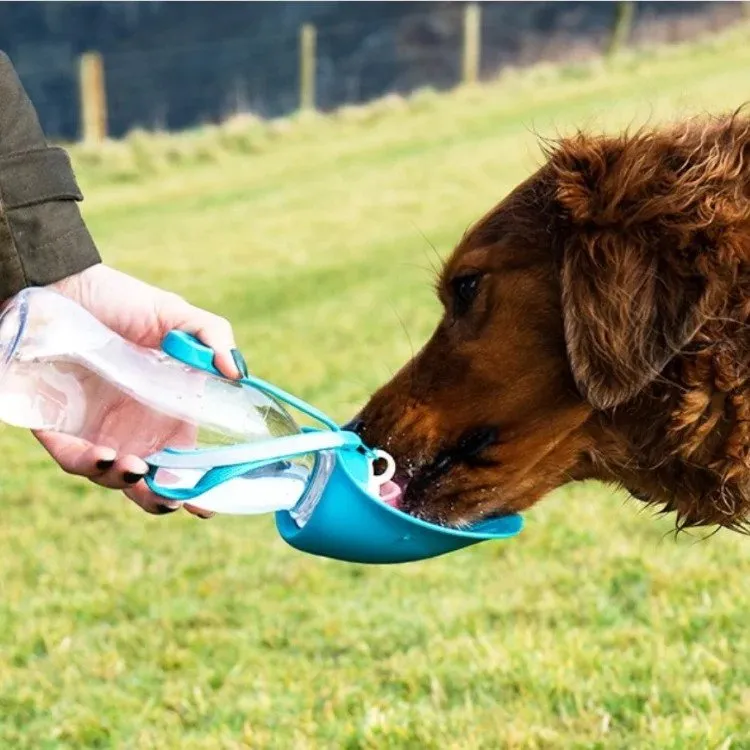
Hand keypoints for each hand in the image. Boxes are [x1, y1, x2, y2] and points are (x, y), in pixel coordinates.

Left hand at [32, 263, 244, 517]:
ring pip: (112, 477)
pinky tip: (106, 456)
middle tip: (174, 498)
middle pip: (151, 482)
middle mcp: (135, 428)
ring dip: (126, 482)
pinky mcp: (58, 425)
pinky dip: (89, 465)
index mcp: (168, 412)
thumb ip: (212, 336)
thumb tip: (238, 372)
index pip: (188, 460)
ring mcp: (97, 430)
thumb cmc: (121, 300)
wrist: (60, 283)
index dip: (200, 484)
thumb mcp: (174, 314)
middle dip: (162, 500)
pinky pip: (71, 457)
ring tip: (137, 468)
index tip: (210, 502)